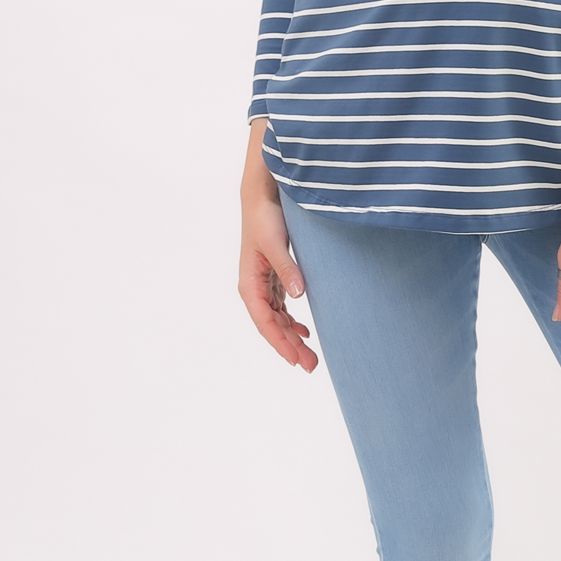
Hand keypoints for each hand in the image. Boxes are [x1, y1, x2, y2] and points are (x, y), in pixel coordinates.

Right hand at [238, 123, 317, 371]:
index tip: (296, 360)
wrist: (261, 194)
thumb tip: (299, 297)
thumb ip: (288, 269)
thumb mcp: (276, 242)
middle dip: (289, 347)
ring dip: (292, 336)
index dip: (279, 343)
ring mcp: (263, 282)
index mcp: (249, 282)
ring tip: (310, 356)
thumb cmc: (265, 217)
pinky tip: (305, 330)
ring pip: (277, 318)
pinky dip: (292, 320)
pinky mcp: (273, 275)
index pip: (264, 322)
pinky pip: (280, 306)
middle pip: (272, 325)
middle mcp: (253, 286)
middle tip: (311, 366)